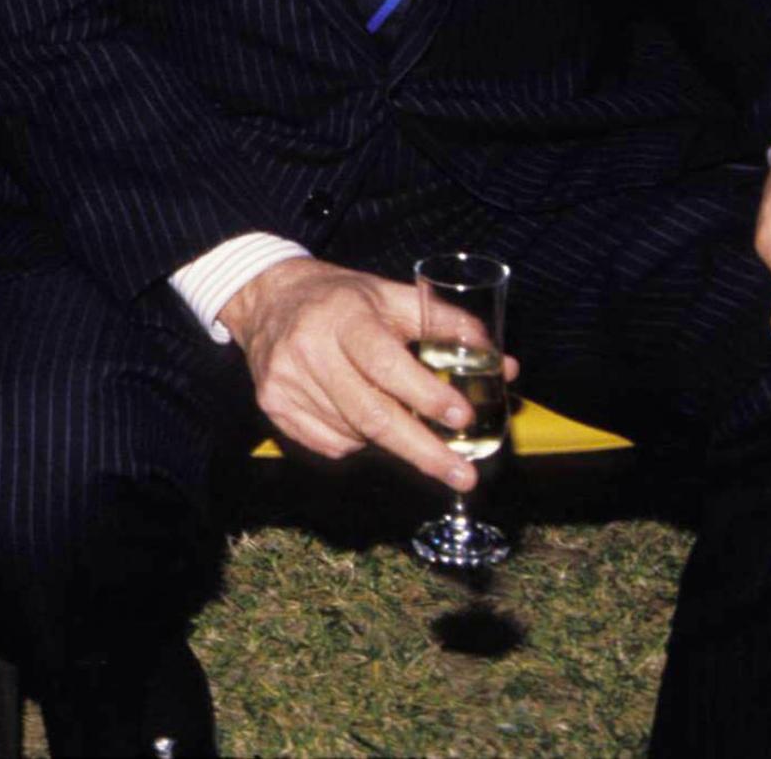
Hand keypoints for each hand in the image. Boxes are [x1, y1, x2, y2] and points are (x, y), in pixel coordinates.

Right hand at [219, 258, 517, 490]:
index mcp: (343, 315)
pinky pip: (330, 444)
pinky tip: (357, 414)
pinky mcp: (273, 405)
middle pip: (371, 414)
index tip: (462, 417)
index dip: (425, 394)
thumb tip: (504, 364)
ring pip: (355, 434)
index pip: (385, 363)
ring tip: (401, 420)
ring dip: (391, 440)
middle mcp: (309, 349)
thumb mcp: (392, 295)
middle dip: (423, 451)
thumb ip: (448, 325)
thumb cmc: (341, 298)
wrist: (267, 298)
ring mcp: (286, 381)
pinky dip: (357, 441)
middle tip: (463, 475)